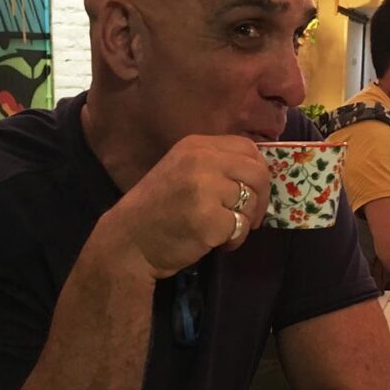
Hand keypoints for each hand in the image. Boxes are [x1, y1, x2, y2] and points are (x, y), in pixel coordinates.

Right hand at [108, 135, 270, 277]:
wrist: (128, 242)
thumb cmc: (157, 210)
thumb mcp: (182, 171)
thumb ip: (216, 166)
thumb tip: (259, 175)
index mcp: (196, 146)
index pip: (248, 148)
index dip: (258, 171)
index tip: (253, 191)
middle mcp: (201, 161)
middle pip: (257, 173)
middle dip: (261, 199)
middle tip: (251, 218)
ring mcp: (205, 189)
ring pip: (251, 202)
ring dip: (245, 222)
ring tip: (222, 231)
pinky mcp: (209, 220)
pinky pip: (240, 228)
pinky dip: (233, 240)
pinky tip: (215, 243)